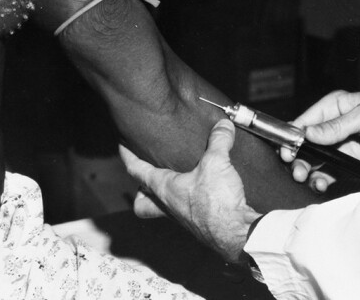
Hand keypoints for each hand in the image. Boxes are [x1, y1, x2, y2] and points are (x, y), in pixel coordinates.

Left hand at [119, 119, 261, 262]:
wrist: (237, 234)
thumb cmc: (217, 203)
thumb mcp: (217, 163)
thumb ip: (219, 141)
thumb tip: (223, 126)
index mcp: (164, 188)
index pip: (136, 170)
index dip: (127, 156)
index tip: (122, 146)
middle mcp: (169, 206)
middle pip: (142, 203)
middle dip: (140, 192)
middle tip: (145, 178)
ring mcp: (183, 218)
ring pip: (163, 209)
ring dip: (164, 196)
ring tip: (175, 182)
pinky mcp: (199, 225)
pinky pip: (184, 213)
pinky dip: (187, 202)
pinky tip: (201, 192)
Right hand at [281, 90, 359, 191]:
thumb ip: (337, 126)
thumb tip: (310, 134)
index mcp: (333, 107)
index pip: (304, 120)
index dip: (292, 134)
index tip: (286, 148)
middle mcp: (331, 127)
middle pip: (303, 142)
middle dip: (295, 155)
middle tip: (295, 167)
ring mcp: (338, 146)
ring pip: (312, 159)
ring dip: (305, 168)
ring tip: (304, 176)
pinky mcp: (347, 164)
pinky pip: (326, 173)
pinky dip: (319, 179)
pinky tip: (319, 184)